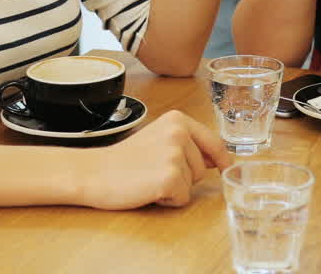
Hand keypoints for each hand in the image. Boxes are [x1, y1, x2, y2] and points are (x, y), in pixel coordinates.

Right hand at [77, 111, 233, 208]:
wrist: (94, 172)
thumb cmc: (124, 160)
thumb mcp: (158, 139)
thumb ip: (187, 143)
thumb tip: (218, 158)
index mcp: (178, 120)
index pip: (213, 142)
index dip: (221, 158)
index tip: (227, 167)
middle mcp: (179, 133)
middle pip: (204, 168)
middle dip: (185, 176)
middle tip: (153, 171)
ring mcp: (175, 155)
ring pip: (194, 184)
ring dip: (175, 188)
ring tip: (149, 179)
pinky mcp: (170, 177)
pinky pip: (182, 198)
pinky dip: (167, 200)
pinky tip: (147, 189)